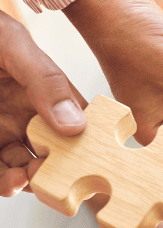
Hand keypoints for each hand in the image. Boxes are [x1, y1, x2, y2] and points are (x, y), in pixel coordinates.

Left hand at [0, 12, 85, 196]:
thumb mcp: (12, 44)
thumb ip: (46, 81)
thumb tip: (76, 125)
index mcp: (45, 93)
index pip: (78, 124)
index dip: (88, 145)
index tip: (89, 161)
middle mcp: (25, 117)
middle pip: (52, 155)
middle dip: (56, 171)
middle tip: (51, 175)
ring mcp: (0, 132)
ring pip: (21, 169)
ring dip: (26, 182)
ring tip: (22, 181)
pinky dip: (3, 183)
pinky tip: (8, 183)